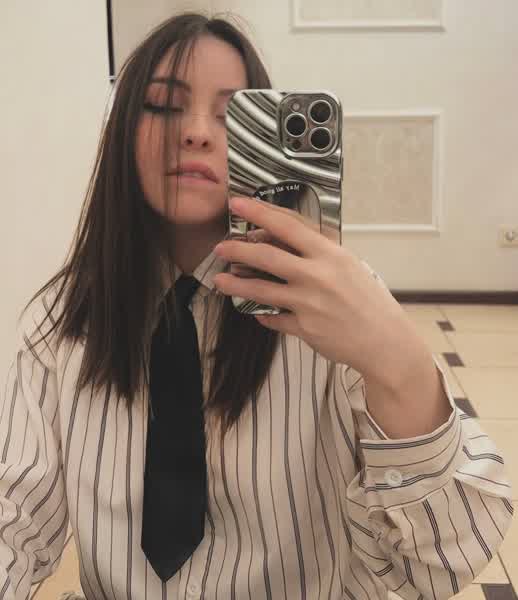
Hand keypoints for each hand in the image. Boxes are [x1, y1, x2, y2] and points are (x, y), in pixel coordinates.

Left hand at [213, 195, 430, 388]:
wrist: (385, 341)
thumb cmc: (371, 301)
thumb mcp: (349, 266)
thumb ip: (319, 254)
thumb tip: (285, 242)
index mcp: (330, 255)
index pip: (288, 226)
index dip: (259, 212)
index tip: (239, 204)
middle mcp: (317, 276)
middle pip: (266, 256)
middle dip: (238, 249)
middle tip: (221, 247)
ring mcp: (308, 303)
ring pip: (261, 290)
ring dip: (236, 284)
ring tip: (220, 280)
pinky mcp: (303, 328)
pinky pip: (273, 318)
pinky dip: (262, 314)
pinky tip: (256, 312)